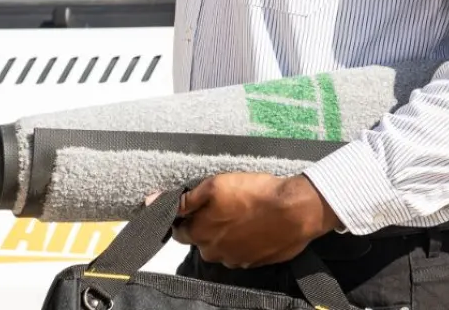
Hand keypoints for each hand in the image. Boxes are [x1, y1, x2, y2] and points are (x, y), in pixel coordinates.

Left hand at [152, 173, 341, 268]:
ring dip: (227, 232)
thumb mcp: (215, 187)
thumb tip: (152, 202)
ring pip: (223, 246)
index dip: (184, 216)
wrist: (296, 211)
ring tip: (243, 211)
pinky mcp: (257, 261)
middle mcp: (215, 253)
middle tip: (223, 203)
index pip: (178, 231)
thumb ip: (183, 198)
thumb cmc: (254, 195)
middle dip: (207, 224)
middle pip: (201, 240)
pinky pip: (244, 250)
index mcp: (200, 235)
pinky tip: (256, 223)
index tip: (194, 205)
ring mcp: (237, 260)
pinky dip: (246, 238)